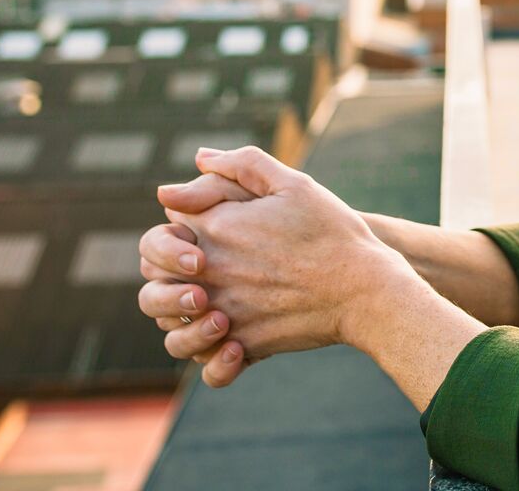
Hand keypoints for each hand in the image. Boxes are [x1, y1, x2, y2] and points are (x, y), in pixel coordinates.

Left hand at [151, 146, 416, 384]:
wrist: (365, 288)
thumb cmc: (333, 232)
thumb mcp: (293, 184)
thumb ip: (242, 164)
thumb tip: (198, 159)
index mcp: (218, 226)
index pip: (167, 219)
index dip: (182, 217)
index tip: (207, 220)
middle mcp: (211, 271)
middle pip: (153, 268)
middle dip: (166, 263)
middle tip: (198, 262)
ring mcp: (223, 311)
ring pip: (165, 319)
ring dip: (176, 309)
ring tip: (207, 300)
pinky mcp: (243, 345)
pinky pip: (202, 360)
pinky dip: (205, 354)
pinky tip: (226, 337)